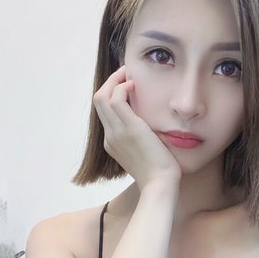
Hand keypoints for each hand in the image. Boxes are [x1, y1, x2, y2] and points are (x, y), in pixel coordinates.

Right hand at [93, 65, 181, 191]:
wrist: (160, 185)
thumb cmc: (159, 173)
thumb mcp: (145, 153)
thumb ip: (141, 140)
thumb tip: (150, 129)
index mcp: (112, 143)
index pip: (105, 112)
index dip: (112, 94)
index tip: (126, 85)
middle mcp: (110, 137)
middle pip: (98, 101)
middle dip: (110, 82)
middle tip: (125, 73)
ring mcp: (117, 133)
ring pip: (102, 97)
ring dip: (114, 80)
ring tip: (128, 74)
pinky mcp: (130, 129)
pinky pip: (115, 100)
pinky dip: (121, 87)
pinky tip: (134, 85)